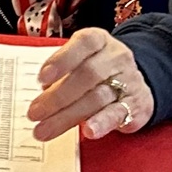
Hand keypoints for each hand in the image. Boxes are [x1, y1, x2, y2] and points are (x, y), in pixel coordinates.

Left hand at [25, 28, 152, 141]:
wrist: (135, 84)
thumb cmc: (97, 70)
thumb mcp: (80, 60)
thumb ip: (62, 72)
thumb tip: (43, 92)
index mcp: (100, 40)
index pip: (84, 43)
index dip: (62, 59)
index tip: (41, 78)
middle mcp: (116, 57)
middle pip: (87, 75)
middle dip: (57, 96)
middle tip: (35, 113)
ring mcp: (129, 81)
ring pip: (98, 98)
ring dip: (68, 116)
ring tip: (46, 129)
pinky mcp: (137, 105)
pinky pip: (118, 114)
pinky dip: (101, 123)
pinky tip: (88, 131)